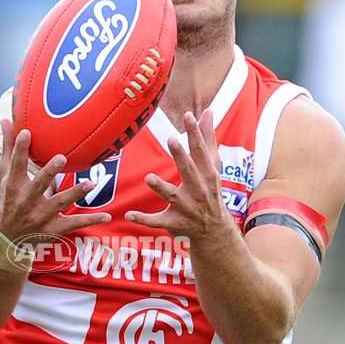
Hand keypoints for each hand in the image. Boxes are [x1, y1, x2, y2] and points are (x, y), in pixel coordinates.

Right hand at [0, 119, 111, 241]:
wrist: (7, 237)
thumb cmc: (9, 200)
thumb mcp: (5, 177)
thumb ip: (9, 149)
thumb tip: (6, 120)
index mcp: (13, 186)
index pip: (16, 165)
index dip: (20, 149)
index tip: (27, 132)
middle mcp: (26, 201)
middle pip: (39, 184)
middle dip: (50, 172)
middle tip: (62, 157)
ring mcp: (40, 216)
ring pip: (60, 203)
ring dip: (75, 193)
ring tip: (91, 184)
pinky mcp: (53, 229)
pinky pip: (74, 223)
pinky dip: (90, 220)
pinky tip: (107, 215)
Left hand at [125, 109, 226, 239]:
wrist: (214, 232)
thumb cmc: (210, 192)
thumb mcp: (212, 166)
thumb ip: (208, 138)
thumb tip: (207, 111)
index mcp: (208, 174)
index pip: (201, 152)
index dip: (195, 134)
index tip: (188, 116)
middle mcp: (199, 191)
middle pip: (189, 171)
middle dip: (181, 157)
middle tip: (171, 140)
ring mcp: (187, 208)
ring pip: (172, 196)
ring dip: (160, 187)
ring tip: (149, 177)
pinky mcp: (175, 223)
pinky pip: (157, 221)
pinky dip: (144, 219)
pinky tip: (129, 214)